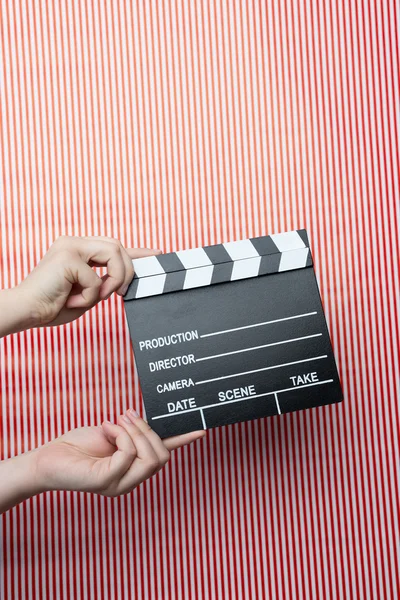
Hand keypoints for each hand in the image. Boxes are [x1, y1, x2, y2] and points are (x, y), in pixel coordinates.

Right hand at [0, 235, 159, 333]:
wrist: (26, 312)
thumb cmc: (52, 307)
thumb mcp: (87, 294)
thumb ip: (105, 283)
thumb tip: (126, 281)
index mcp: (78, 250)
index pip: (113, 246)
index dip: (137, 252)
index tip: (157, 255)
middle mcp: (74, 243)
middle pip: (117, 246)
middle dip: (126, 271)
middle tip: (118, 293)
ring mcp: (70, 246)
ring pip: (113, 253)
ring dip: (113, 280)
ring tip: (98, 296)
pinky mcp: (67, 256)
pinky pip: (96, 277)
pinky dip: (91, 295)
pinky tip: (73, 301)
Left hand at [32, 410, 205, 496]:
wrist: (49, 456)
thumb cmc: (79, 444)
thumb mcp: (113, 432)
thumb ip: (133, 431)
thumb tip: (150, 420)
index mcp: (134, 466)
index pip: (163, 454)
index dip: (183, 440)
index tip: (201, 428)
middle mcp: (130, 479)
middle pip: (162, 458)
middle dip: (148, 431)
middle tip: (127, 415)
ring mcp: (120, 484)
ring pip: (150, 458)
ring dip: (134, 432)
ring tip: (116, 421)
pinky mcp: (106, 482)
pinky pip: (127, 454)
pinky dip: (119, 434)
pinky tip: (105, 428)